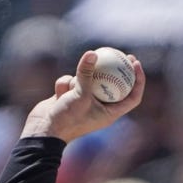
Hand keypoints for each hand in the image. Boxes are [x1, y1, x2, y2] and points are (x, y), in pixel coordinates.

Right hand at [21, 50, 144, 141]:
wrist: (43, 130)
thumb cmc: (67, 118)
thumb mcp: (79, 94)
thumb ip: (86, 73)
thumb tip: (93, 52)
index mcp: (111, 113)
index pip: (133, 97)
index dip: (138, 80)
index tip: (135, 63)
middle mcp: (100, 107)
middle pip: (115, 85)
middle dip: (118, 69)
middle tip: (122, 53)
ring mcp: (85, 101)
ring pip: (88, 79)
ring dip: (79, 79)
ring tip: (72, 89)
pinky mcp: (70, 96)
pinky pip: (71, 81)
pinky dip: (65, 84)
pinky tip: (58, 93)